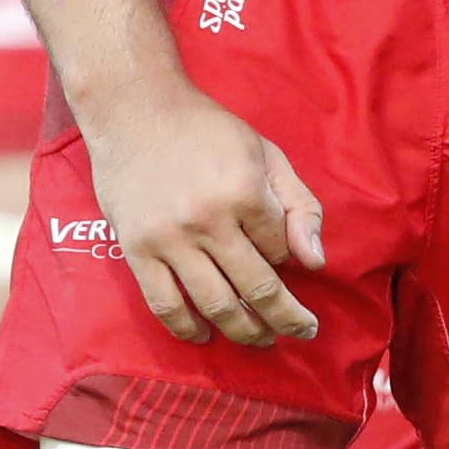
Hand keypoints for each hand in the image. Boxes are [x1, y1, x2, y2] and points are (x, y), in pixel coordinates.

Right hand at [82, 74, 326, 345]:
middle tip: (302, 331)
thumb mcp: (266, 154)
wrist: (134, 109)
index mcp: (245, 191)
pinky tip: (204, 336)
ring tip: (262, 339)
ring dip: (245, 331)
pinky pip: (165, 304)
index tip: (278, 254)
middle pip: (257, 288)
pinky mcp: (137, 250)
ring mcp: (170, 239)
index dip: (286, 258)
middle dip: (286, 317)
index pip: (280, 250)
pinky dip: (187, 328)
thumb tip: (314, 263)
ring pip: (215, 304)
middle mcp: (209, 220)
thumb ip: (299, 206)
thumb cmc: (207, 131)